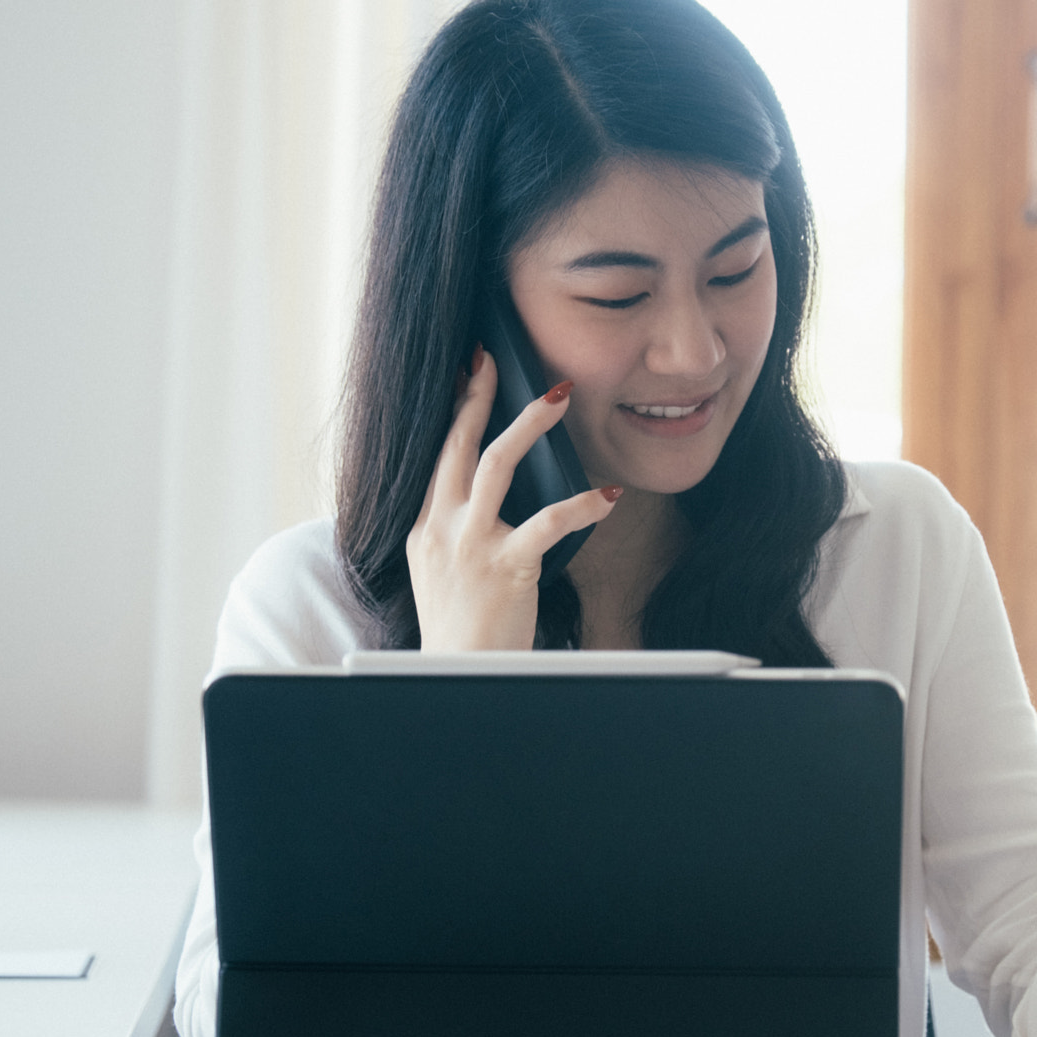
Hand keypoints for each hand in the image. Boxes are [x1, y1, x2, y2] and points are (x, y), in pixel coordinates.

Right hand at [407, 346, 620, 649]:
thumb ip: (458, 535)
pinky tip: (610, 498)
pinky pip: (548, 523)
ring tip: (558, 397)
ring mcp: (469, 545)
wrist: (458, 676)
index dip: (455, 413)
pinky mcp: (504, 567)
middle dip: (476, 397)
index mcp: (426, 528)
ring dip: (529, 425)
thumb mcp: (442, 575)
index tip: (465, 374)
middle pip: (458, 446)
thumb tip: (492, 503)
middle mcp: (441, 528)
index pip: (440, 457)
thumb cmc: (462, 634)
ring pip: (496, 465)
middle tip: (493, 359)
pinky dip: (583, 507)